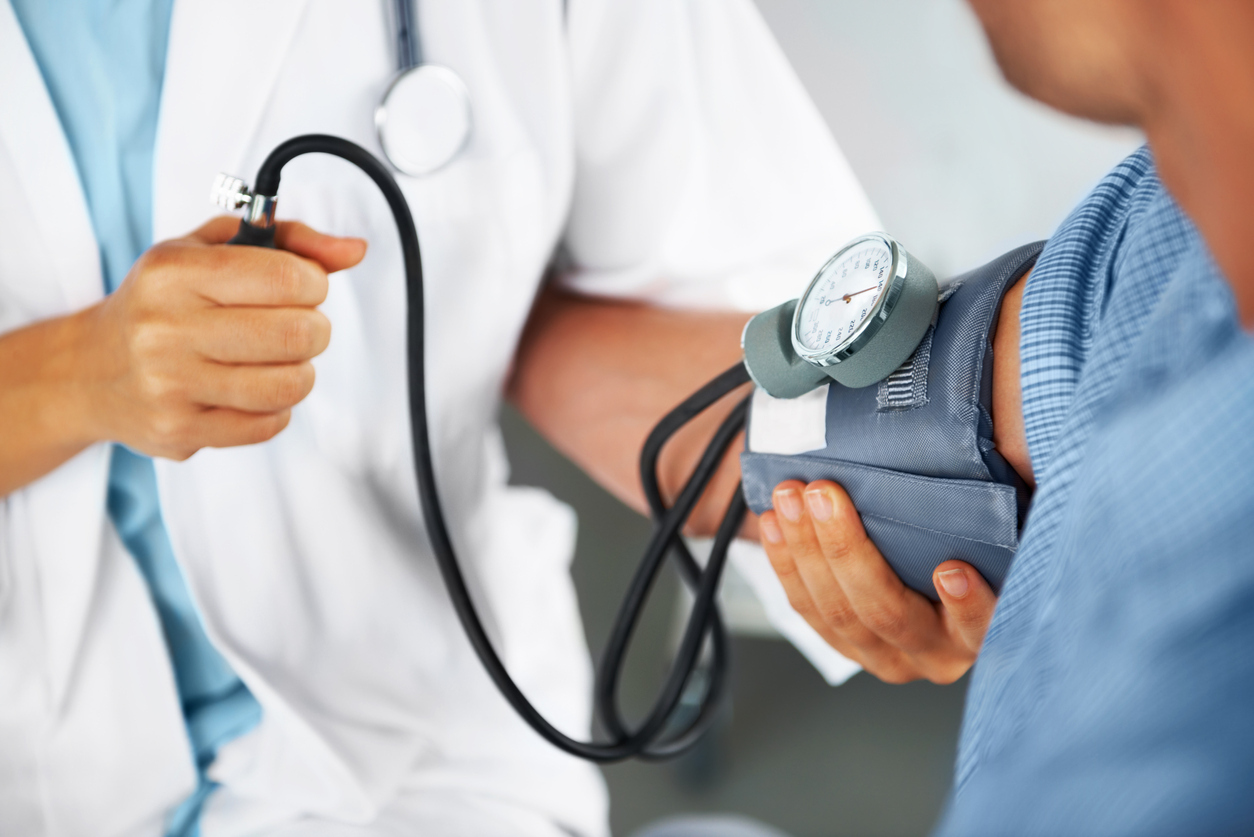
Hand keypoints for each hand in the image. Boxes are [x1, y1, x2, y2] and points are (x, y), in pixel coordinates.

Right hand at [80, 217, 365, 459]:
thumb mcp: (212, 250)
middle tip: (297, 326)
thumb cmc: (165, 302)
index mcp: (174, 273)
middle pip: (296, 334)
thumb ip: (289, 240)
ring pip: (287, 385)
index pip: (286, 276)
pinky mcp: (180, 431)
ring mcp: (170, 385)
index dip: (315, 283)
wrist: (91, 371)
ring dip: (299, 371)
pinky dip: (276, 408)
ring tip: (279, 360)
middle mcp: (166, 328)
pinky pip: (268, 425)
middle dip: (314, 329)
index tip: (303, 287)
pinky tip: (251, 390)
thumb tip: (354, 250)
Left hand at [759, 479, 996, 683]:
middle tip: (824, 494)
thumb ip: (1014, 503)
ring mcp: (887, 656)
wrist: (941, 570)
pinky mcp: (845, 645)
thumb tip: (1022, 448)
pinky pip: (806, 609)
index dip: (968, 605)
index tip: (951, 571)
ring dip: (805, 550)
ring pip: (836, 613)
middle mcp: (935, 653)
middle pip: (886, 612)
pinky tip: (774, 524)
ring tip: (790, 497)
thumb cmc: (975, 541)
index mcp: (982, 632)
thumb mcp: (1007, 528)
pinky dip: (786, 563)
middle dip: (846, 550)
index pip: (981, 626)